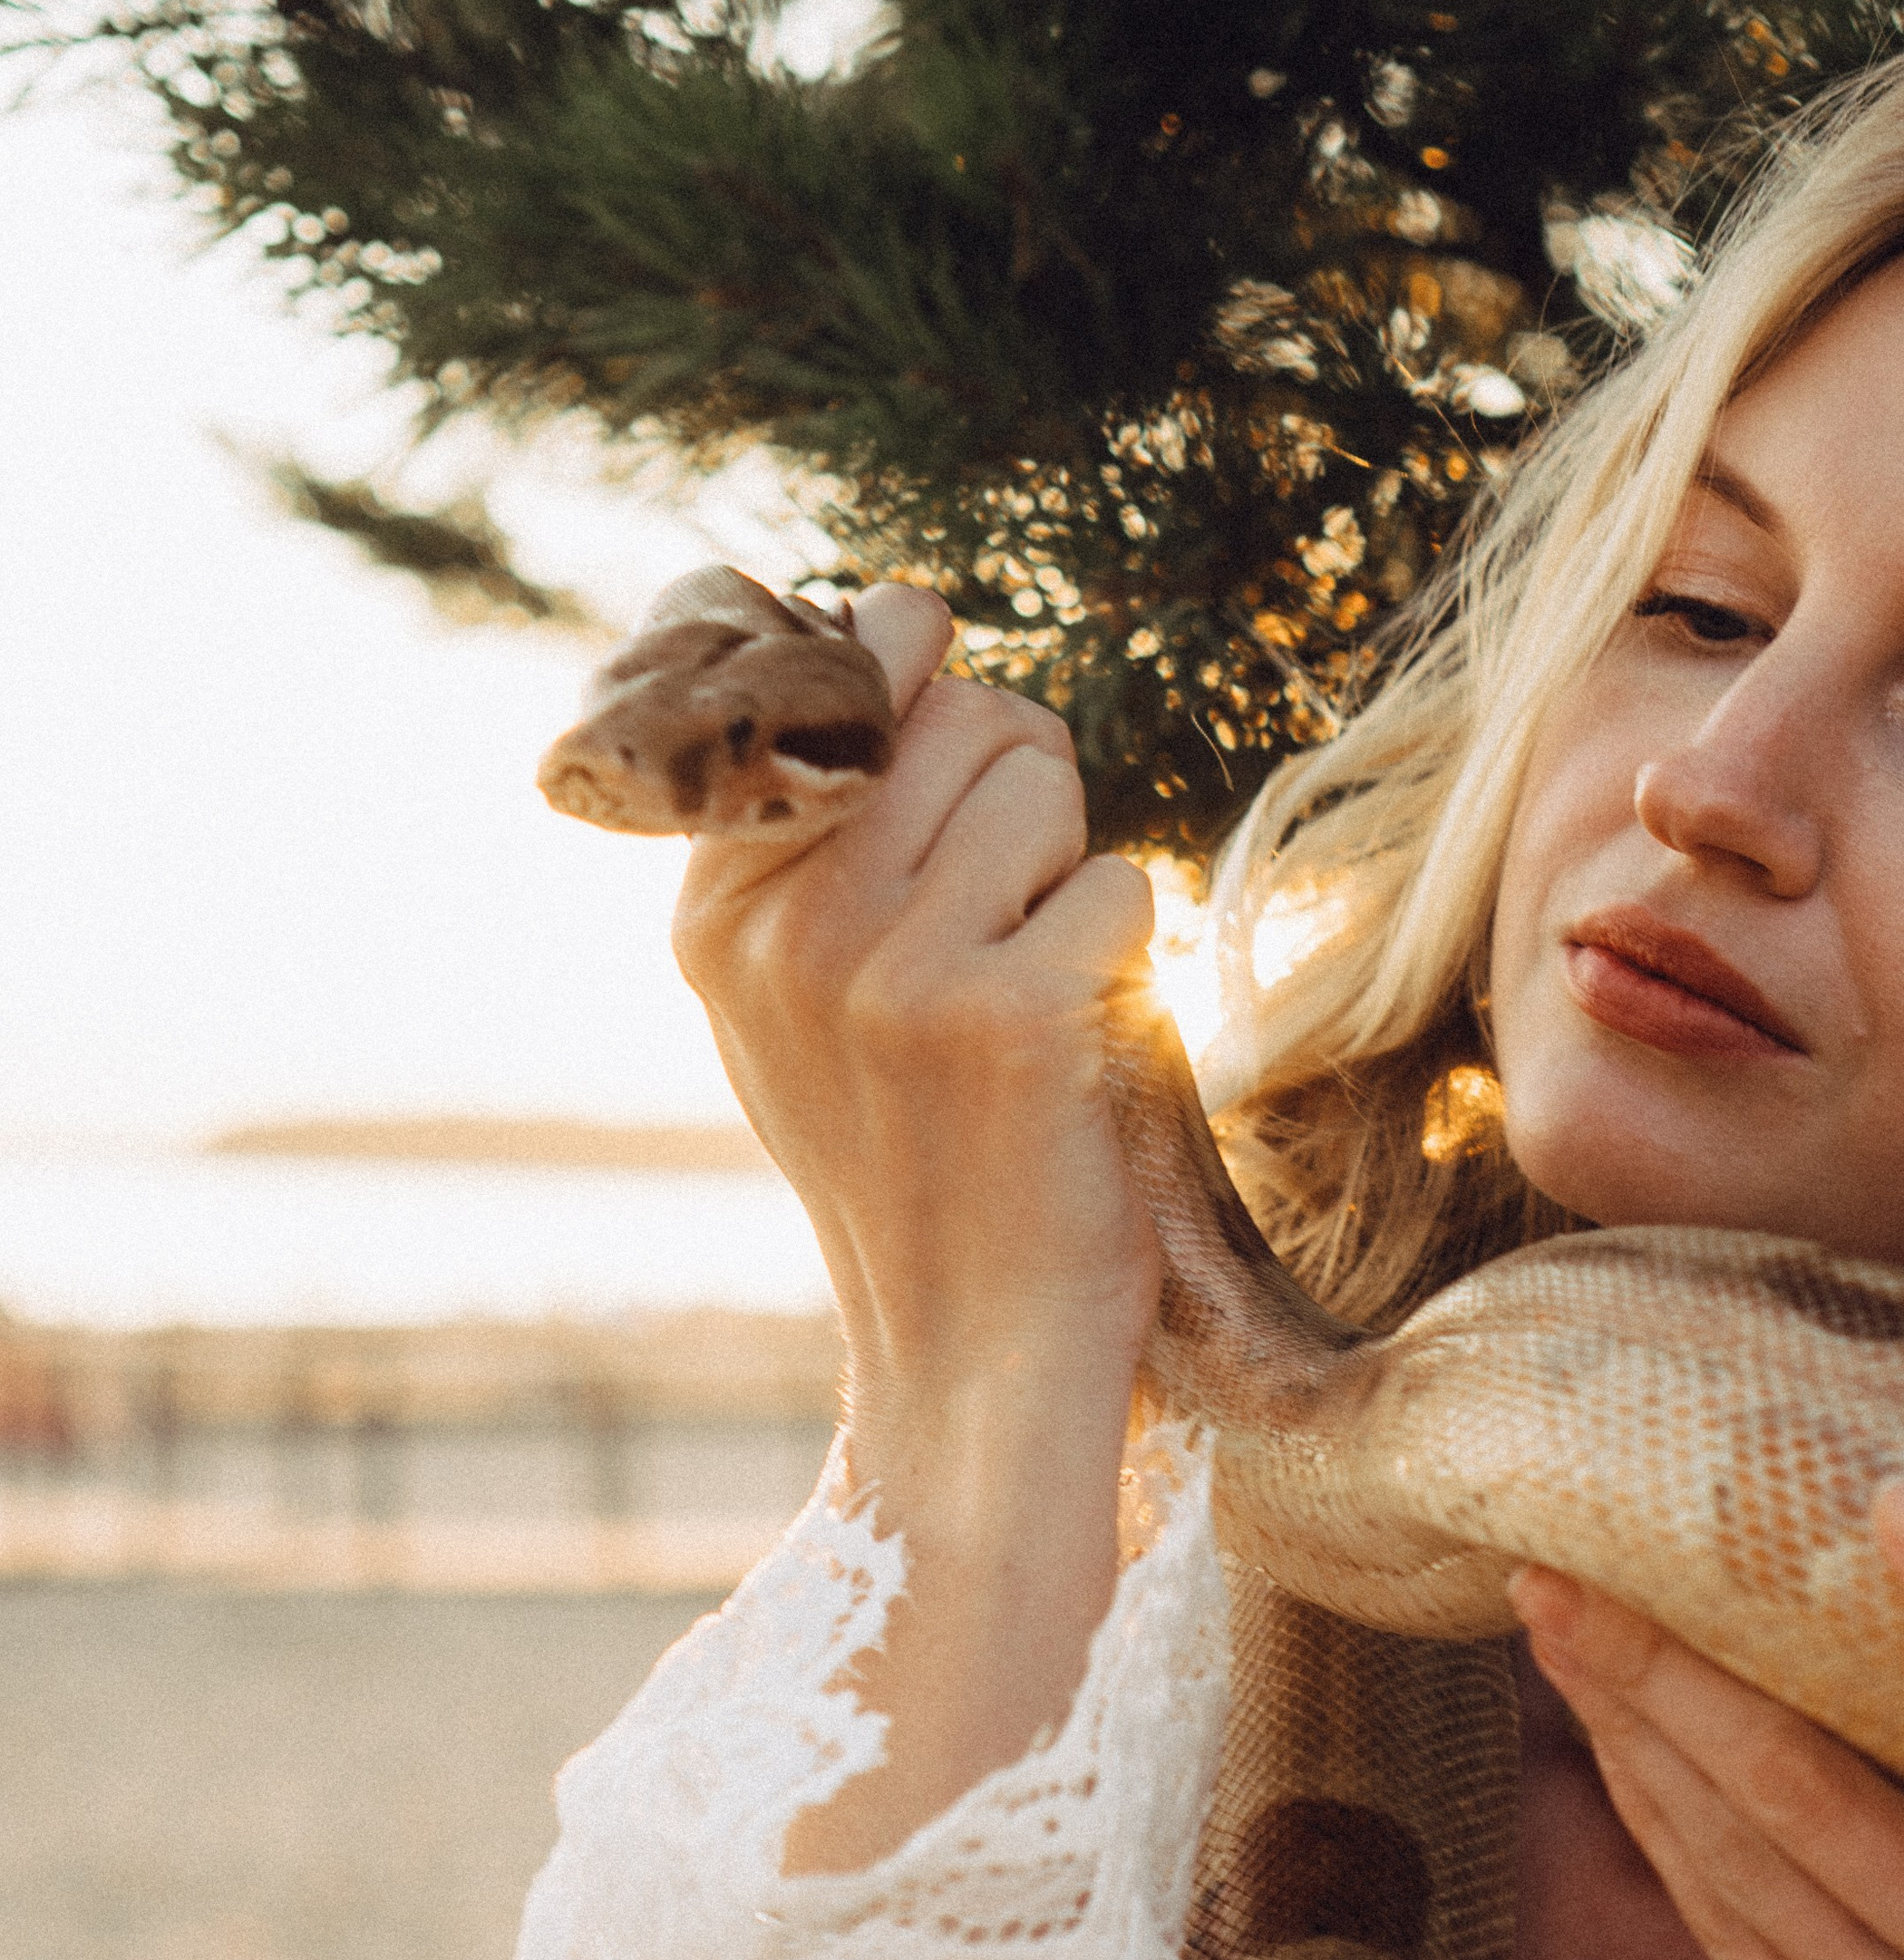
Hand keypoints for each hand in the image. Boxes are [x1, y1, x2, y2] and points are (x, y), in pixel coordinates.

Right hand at [673, 584, 1161, 1868]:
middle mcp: (784, 923)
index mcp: (716, 905)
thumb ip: (827, 818)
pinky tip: (1078, 1049)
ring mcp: (888, 970)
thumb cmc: (921, 1154)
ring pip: (1043, 775)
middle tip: (1014, 909)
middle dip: (1021, 779)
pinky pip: (1124, 885)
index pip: (822, 661)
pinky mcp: (1008, 1015)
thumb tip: (899, 606)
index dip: (910, 666)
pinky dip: (1131, 960)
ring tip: (1038, 981)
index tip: (929, 705)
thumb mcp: (809, 989)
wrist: (971, 1353)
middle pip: (962, 707)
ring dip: (1076, 866)